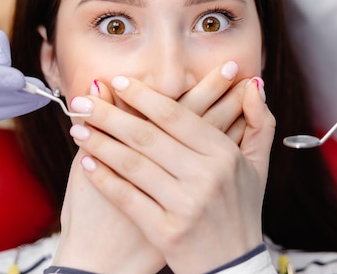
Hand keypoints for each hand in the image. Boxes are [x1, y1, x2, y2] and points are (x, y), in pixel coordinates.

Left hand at [70, 75, 273, 273]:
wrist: (234, 267)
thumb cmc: (242, 210)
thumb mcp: (258, 165)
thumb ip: (259, 123)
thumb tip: (253, 84)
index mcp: (225, 155)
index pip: (176, 116)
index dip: (143, 96)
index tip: (118, 81)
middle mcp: (206, 177)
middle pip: (147, 136)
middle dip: (109, 115)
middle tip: (82, 101)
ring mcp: (185, 205)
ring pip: (132, 164)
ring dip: (99, 142)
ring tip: (76, 127)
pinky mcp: (165, 231)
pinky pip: (127, 197)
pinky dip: (104, 178)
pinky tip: (86, 162)